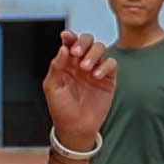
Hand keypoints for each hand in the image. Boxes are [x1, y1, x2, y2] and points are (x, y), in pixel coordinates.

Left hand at [42, 33, 119, 147]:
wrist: (75, 127)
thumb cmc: (61, 109)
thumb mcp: (52, 87)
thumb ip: (56, 67)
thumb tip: (62, 48)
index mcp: (67, 63)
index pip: (69, 43)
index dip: (69, 37)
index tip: (66, 36)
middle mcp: (82, 63)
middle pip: (87, 41)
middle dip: (83, 43)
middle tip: (77, 53)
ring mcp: (95, 69)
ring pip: (100, 49)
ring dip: (93, 54)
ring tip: (86, 68)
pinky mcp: (108, 79)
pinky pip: (111, 64)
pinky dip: (105, 66)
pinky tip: (96, 76)